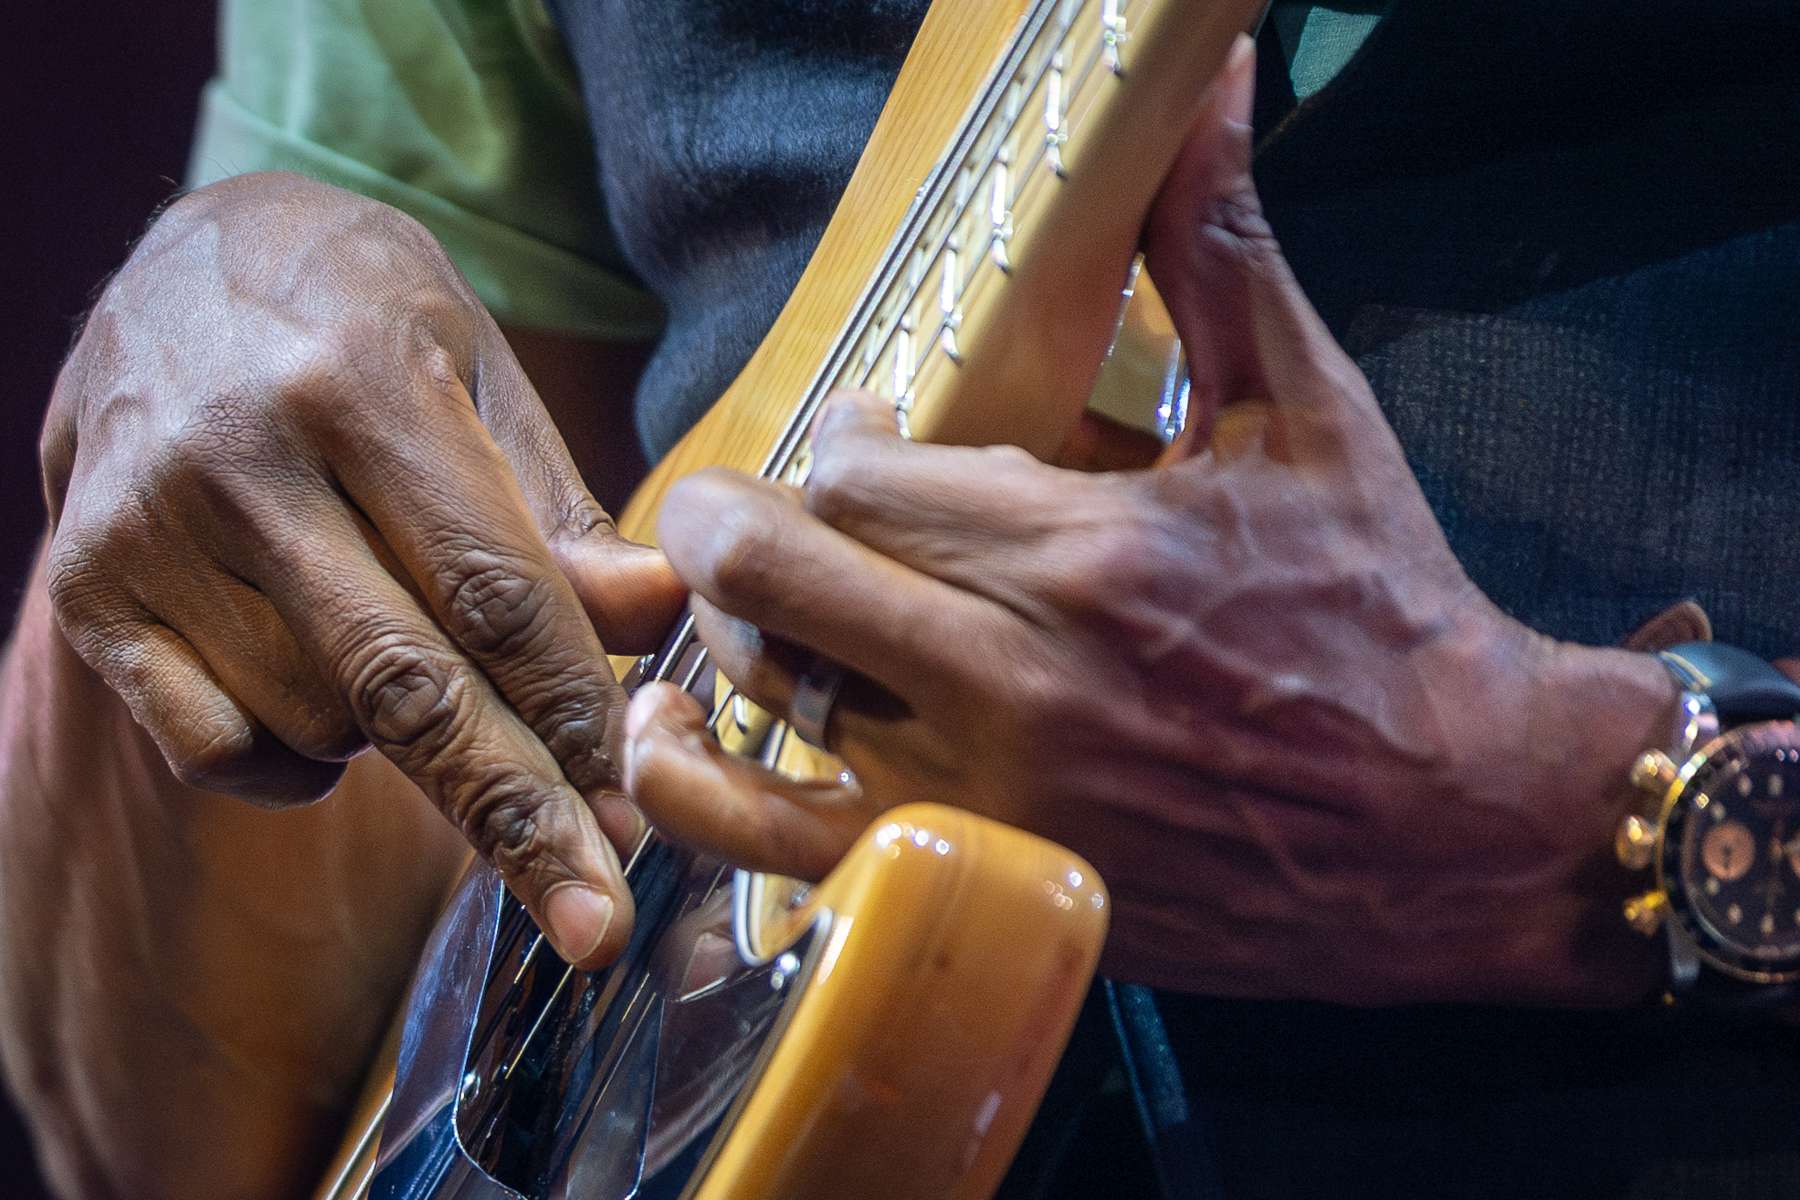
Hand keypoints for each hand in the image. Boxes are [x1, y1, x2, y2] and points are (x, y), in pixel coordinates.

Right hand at [40, 172, 681, 966]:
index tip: (631, 811)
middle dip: (513, 814)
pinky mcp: (86, 588)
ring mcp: (147, 528)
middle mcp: (241, 456)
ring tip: (416, 654)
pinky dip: (291, 760)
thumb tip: (653, 620)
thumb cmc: (364, 321)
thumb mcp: (482, 375)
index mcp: (363, 382)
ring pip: (318, 722)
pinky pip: (213, 744)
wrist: (182, 262)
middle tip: (591, 919)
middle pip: (405, 683)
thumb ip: (557, 514)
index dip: (572, 712)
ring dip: (403, 741)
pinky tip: (323, 695)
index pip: (492, 590)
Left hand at [622, 43, 1676, 1003]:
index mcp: (1083, 546)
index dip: (842, 437)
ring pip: (766, 687)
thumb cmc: (1383, 612)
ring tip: (755, 597)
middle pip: (777, 569)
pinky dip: (696, 792)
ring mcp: (983, 792)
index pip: (858, 468)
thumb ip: (1221, 250)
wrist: (1454, 823)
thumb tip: (1213, 81)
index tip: (877, 435)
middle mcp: (1012, 674)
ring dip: (732, 627)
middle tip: (754, 502)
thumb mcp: (1308, 417)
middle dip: (736, 517)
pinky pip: (775, 846)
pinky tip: (669, 739)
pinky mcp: (975, 876)